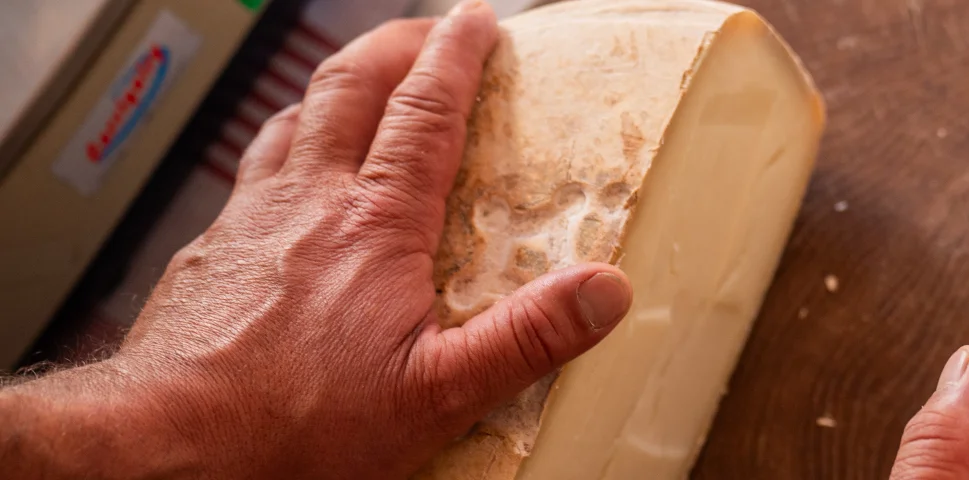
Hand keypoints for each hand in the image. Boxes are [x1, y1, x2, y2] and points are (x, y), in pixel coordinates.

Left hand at [0, 2, 632, 477]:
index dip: (454, 57)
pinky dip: (279, 156)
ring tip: (356, 90)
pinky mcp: (204, 260)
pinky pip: (247, 180)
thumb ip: (527, 337)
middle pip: (347, 90)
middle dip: (390, 49)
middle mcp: (305, 206)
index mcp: (372, 227)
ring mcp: (245, 226)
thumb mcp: (438, 394)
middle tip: (422, 34)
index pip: (422, 113)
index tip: (474, 22)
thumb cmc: (293, 429)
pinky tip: (283, 190)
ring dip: (331, 93)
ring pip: (289, 124)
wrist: (167, 448)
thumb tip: (605, 290)